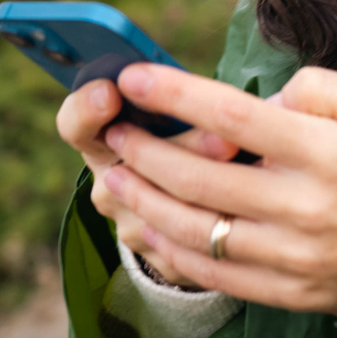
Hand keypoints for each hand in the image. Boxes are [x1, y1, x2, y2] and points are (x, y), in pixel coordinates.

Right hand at [55, 78, 240, 286]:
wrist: (184, 206)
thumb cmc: (177, 138)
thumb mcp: (167, 111)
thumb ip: (183, 92)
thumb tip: (244, 78)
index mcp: (101, 140)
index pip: (74, 124)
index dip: (86, 107)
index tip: (111, 90)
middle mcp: (109, 187)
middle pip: (135, 166)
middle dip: (186, 147)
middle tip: (226, 137)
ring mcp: (132, 227)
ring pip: (172, 208)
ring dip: (217, 187)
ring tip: (254, 168)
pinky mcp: (164, 259)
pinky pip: (196, 242)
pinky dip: (229, 221)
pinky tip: (262, 208)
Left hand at [99, 64, 336, 315]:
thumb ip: (318, 89)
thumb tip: (264, 99)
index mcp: (324, 152)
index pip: (233, 114)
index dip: (176, 94)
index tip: (135, 77)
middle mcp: (304, 206)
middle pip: (200, 176)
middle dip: (145, 151)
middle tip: (116, 131)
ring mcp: (295, 256)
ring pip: (197, 229)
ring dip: (146, 201)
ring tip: (115, 178)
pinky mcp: (292, 293)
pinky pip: (217, 275)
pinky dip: (173, 251)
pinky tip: (147, 228)